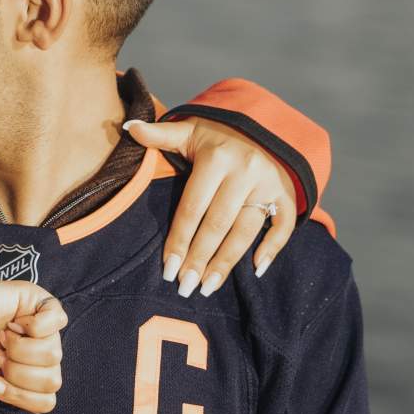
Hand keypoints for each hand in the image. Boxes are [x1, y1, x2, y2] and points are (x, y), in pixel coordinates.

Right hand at [0, 284, 66, 413]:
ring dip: (19, 348)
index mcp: (27, 382)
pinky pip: (57, 319)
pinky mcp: (41, 301)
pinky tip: (11, 319)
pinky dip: (31, 324)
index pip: (47, 403)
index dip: (17, 396)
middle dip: (17, 373)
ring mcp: (42, 328)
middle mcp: (39, 357)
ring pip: (55, 352)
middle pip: (55, 380)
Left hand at [125, 117, 297, 296]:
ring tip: (208, 287)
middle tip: (185, 287)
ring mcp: (268, 183)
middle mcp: (245, 170)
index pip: (192, 208)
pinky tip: (257, 269)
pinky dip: (273, 246)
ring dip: (227, 262)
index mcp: (216, 158)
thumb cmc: (214, 137)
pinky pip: (284, 223)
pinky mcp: (285, 192)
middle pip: (217, 224)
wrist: (259, 127)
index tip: (168, 269)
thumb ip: (159, 134)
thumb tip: (127, 128)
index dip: (179, 240)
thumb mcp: (187, 131)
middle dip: (200, 258)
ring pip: (246, 229)